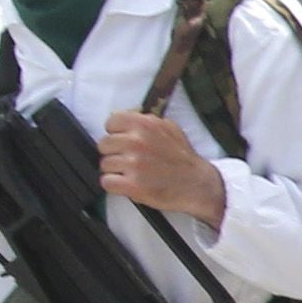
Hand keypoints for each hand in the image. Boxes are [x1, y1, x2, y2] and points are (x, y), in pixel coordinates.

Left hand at [100, 107, 227, 226]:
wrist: (198, 185)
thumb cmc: (181, 157)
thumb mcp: (168, 128)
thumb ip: (144, 121)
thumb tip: (119, 117)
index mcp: (144, 124)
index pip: (111, 123)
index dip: (116, 134)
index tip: (125, 142)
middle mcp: (136, 141)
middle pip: (103, 145)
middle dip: (115, 153)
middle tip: (130, 160)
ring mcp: (134, 164)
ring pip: (104, 164)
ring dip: (115, 170)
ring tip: (133, 173)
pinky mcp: (133, 185)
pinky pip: (106, 182)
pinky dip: (115, 185)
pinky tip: (128, 184)